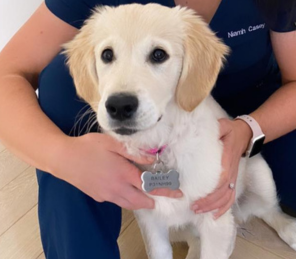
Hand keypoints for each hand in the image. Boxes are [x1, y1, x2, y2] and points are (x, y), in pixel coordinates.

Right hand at [53, 132, 183, 209]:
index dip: (165, 190)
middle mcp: (117, 188)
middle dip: (154, 200)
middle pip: (141, 200)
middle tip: (164, 196)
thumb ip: (134, 152)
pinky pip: (118, 201)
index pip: (149, 185)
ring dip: (141, 202)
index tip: (177, 192)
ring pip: (129, 204)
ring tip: (149, 197)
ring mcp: (107, 195)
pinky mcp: (98, 196)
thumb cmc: (89, 146)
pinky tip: (127, 190)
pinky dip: (127, 199)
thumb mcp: (113, 143)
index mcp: (123, 174)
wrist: (63, 159)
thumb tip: (153, 156)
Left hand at [190, 118, 251, 219]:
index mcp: (227, 159)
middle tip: (193, 207)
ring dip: (214, 207)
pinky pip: (231, 198)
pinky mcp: (233, 180)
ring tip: (199, 211)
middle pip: (222, 192)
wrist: (245, 135)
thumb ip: (217, 128)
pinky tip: (214, 215)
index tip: (198, 196)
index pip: (222, 178)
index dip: (212, 190)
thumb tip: (206, 130)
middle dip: (208, 202)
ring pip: (226, 198)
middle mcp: (231, 172)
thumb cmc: (231, 131)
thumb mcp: (223, 126)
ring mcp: (233, 178)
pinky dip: (224, 208)